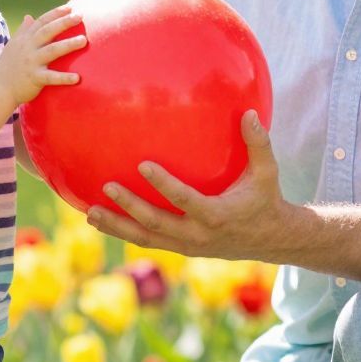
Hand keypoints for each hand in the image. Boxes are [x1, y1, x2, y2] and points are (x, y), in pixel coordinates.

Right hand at [0, 7, 86, 107]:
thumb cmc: (8, 66)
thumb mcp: (13, 45)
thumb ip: (23, 31)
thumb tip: (28, 16)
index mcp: (26, 39)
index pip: (41, 22)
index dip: (55, 13)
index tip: (70, 7)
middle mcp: (29, 48)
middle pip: (48, 31)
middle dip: (63, 23)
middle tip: (80, 16)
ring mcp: (31, 62)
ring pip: (52, 51)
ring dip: (68, 45)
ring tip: (84, 40)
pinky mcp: (34, 78)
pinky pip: (51, 77)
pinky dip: (64, 78)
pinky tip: (78, 77)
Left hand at [88, 111, 287, 258]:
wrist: (271, 239)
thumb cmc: (266, 198)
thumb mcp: (268, 172)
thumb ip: (258, 143)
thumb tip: (249, 112)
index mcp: (217, 215)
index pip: (185, 200)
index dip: (163, 185)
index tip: (142, 166)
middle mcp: (198, 235)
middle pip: (156, 224)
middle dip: (129, 208)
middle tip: (106, 187)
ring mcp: (187, 246)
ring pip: (146, 239)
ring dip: (117, 227)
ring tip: (90, 213)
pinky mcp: (181, 249)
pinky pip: (149, 241)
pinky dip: (124, 232)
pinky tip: (102, 220)